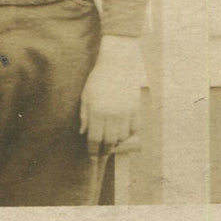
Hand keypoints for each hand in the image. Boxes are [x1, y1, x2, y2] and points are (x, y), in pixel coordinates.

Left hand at [80, 35, 144, 154]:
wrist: (118, 64)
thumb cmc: (98, 79)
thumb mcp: (86, 94)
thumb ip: (84, 115)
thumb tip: (83, 133)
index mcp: (97, 110)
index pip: (94, 138)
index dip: (92, 150)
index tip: (91, 156)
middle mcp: (112, 114)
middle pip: (109, 141)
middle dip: (104, 151)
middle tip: (100, 155)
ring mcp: (126, 112)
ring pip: (122, 138)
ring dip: (116, 145)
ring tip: (110, 146)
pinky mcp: (136, 109)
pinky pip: (134, 130)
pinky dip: (129, 136)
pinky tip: (123, 137)